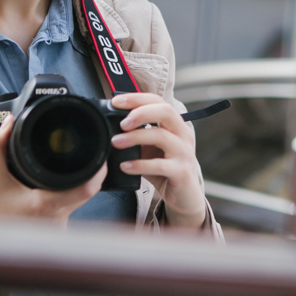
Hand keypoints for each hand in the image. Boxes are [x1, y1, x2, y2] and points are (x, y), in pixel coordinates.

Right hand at [0, 115, 106, 226]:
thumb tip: (9, 122)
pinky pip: (72, 210)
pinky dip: (69, 197)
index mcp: (45, 204)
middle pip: (88, 193)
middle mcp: (57, 219)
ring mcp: (59, 228)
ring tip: (68, 173)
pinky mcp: (58, 231)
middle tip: (86, 158)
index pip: (86, 189)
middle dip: (89, 174)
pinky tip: (58, 190)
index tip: (100, 158)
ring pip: (81, 202)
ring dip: (78, 186)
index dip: (98, 172)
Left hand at [110, 93, 206, 228]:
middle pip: (165, 111)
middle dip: (140, 112)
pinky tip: (125, 166)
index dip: (137, 98)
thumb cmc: (165, 170)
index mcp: (176, 124)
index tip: (116, 101)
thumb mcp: (151, 149)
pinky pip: (159, 165)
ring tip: (115, 142)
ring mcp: (184, 153)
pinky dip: (139, 164)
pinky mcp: (181, 172)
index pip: (158, 101)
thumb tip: (110, 126)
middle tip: (121, 123)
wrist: (185, 196)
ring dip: (135, 137)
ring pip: (161, 136)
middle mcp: (183, 134)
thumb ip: (138, 136)